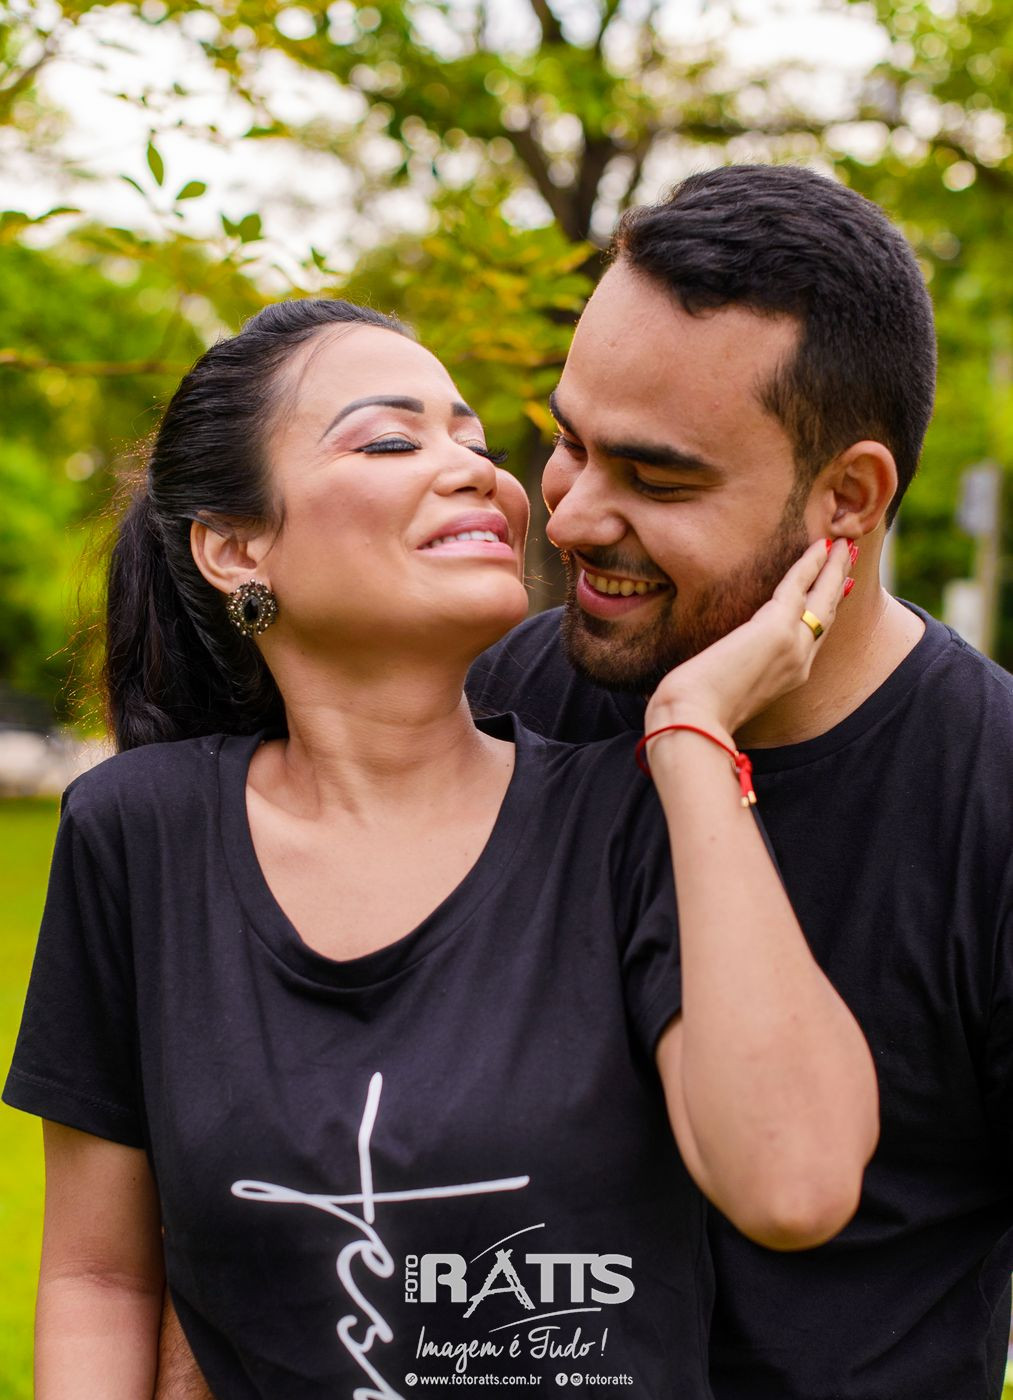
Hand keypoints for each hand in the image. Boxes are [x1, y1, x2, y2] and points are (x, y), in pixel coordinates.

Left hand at [645, 538, 852, 737]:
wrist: (694, 718)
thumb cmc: (698, 709)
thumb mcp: (727, 688)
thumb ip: (739, 671)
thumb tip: (722, 664)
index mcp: (789, 678)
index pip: (816, 637)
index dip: (827, 611)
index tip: (840, 590)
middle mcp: (800, 663)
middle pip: (827, 615)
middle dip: (839, 584)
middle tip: (850, 556)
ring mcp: (793, 646)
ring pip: (822, 599)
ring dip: (834, 568)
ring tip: (844, 544)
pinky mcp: (776, 630)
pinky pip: (799, 587)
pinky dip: (810, 564)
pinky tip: (820, 546)